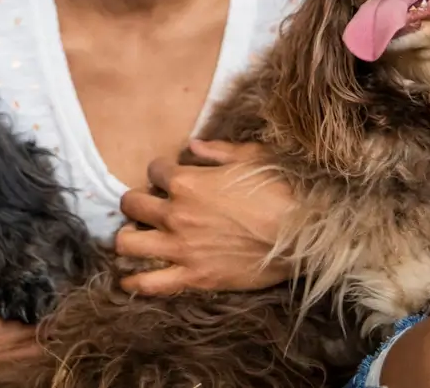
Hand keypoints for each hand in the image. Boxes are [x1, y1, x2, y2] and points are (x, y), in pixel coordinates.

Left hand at [116, 139, 297, 295]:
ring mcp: (181, 248)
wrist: (303, 233)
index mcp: (187, 182)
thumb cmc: (281, 190)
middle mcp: (176, 214)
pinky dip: (134, 282)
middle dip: (135, 201)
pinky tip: (129, 279)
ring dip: (127, 238)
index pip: (154, 170)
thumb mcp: (251, 156)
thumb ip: (217, 151)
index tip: (169, 177)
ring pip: (127, 243)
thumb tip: (194, 145)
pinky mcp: (194, 277)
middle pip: (131, 203)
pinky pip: (149, 284)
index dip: (161, 171)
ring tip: (135, 237)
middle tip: (147, 206)